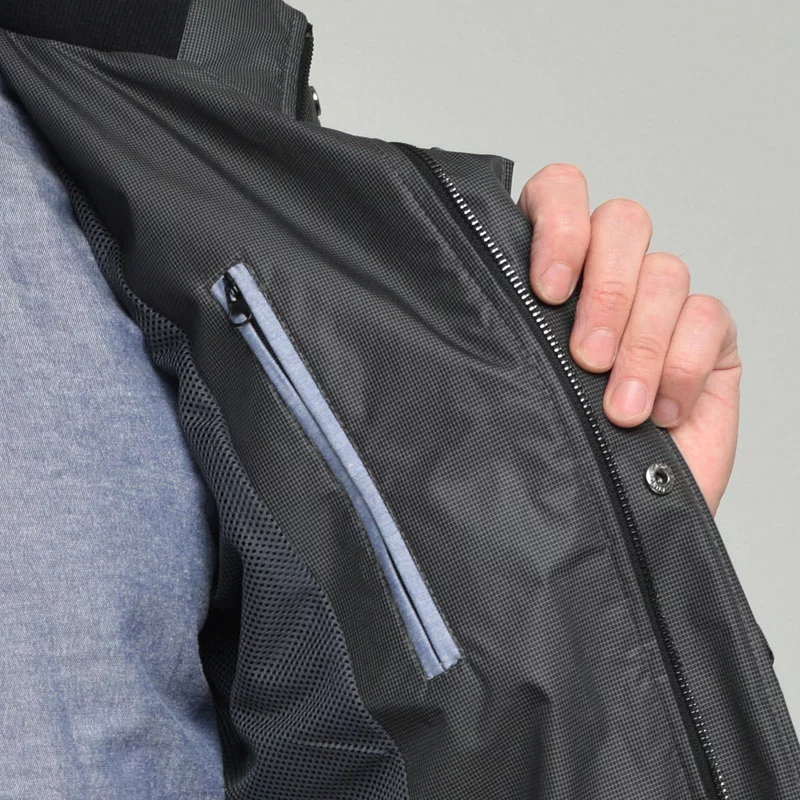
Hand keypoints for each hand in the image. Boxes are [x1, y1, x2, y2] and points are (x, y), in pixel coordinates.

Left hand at [517, 164, 741, 516]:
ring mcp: (660, 305)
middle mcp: (606, 276)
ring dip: (641, 344)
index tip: (545, 290)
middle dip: (606, 292)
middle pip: (623, 222)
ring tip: (619, 410)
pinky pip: (709, 317)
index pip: (560, 193)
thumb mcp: (515, 389)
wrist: (615, 518)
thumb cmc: (557, 452)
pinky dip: (683, 366)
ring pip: (666, 272)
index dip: (558, 224)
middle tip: (585, 358)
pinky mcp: (708, 339)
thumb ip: (506, 336)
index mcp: (551, 270)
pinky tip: (661, 412)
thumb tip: (468, 303)